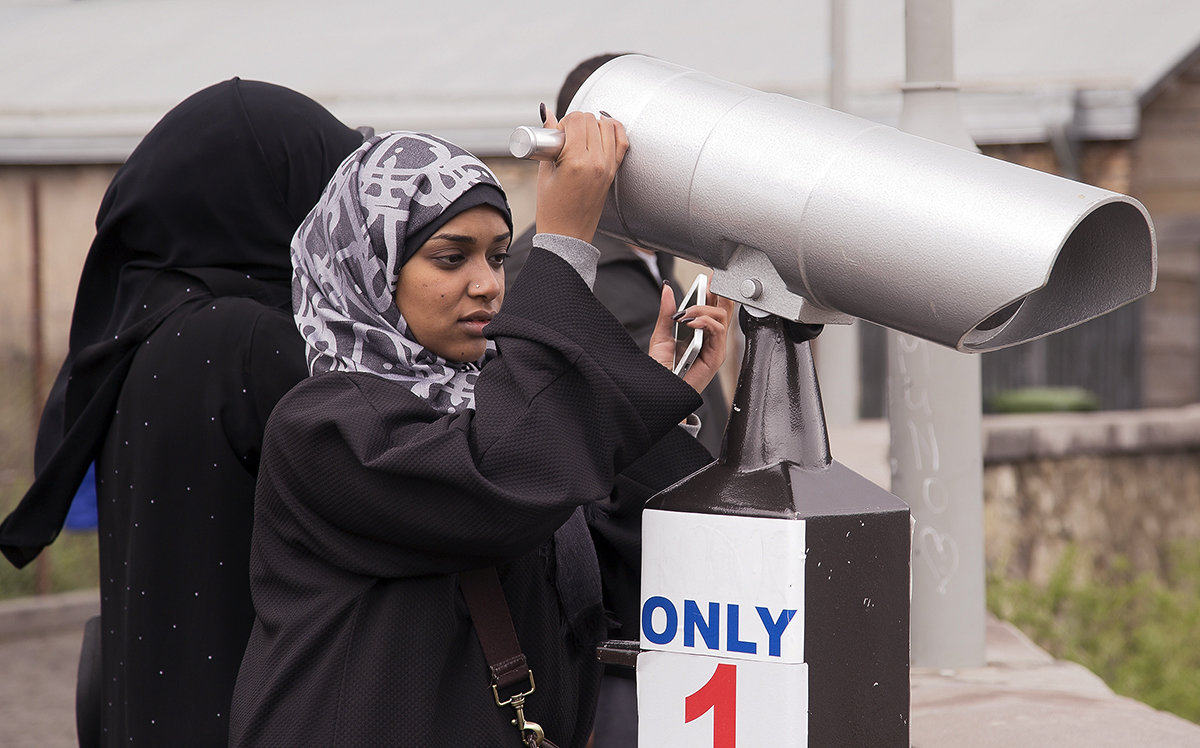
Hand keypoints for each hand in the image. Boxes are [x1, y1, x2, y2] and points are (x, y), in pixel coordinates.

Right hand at [534, 110, 628, 242]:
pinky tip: (603, 128)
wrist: (567, 235)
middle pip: (592, 120)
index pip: (578, 120)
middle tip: (567, 135)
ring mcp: (608, 167)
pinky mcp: (613, 173)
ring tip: (582, 135)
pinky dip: (614, 131)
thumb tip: (547, 114)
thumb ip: (548, 141)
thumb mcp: (545, 172)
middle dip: (577, 121)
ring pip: (608, 126)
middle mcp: (597, 162)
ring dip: (594, 124)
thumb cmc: (552, 209)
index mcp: (577, 161)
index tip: (558, 131)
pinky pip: (622, 142)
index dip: (565, 121)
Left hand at [648, 278, 734, 394]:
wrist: (659, 390)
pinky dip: (705, 322)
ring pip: (722, 317)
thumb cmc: (662, 369)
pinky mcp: (716, 357)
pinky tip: (690, 321)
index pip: (712, 308)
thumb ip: (667, 312)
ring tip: (686, 312)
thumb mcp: (662, 334)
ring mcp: (715, 348)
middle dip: (716, 293)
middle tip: (707, 282)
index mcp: (700, 333)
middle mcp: (711, 340)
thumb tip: (667, 289)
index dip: (713, 291)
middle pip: (723, 310)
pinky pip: (718, 332)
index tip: (707, 277)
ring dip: (704, 309)